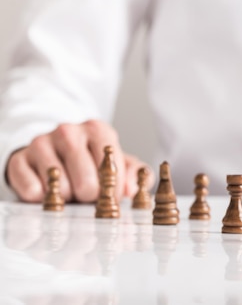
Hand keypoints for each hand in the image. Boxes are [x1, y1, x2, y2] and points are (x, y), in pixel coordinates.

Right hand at [6, 120, 153, 202]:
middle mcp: (69, 131)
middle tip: (87, 194)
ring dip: (66, 197)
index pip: (111, 167)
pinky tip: (48, 191)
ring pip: (59, 187)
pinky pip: (32, 190)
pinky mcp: (20, 159)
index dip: (113, 189)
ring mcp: (42, 143)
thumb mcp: (119, 162)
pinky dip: (41, 198)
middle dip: (89, 195)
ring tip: (68, 190)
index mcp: (98, 130)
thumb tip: (133, 189)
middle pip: (86, 181)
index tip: (111, 196)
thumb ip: (135, 173)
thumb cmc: (90, 160)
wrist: (52, 152)